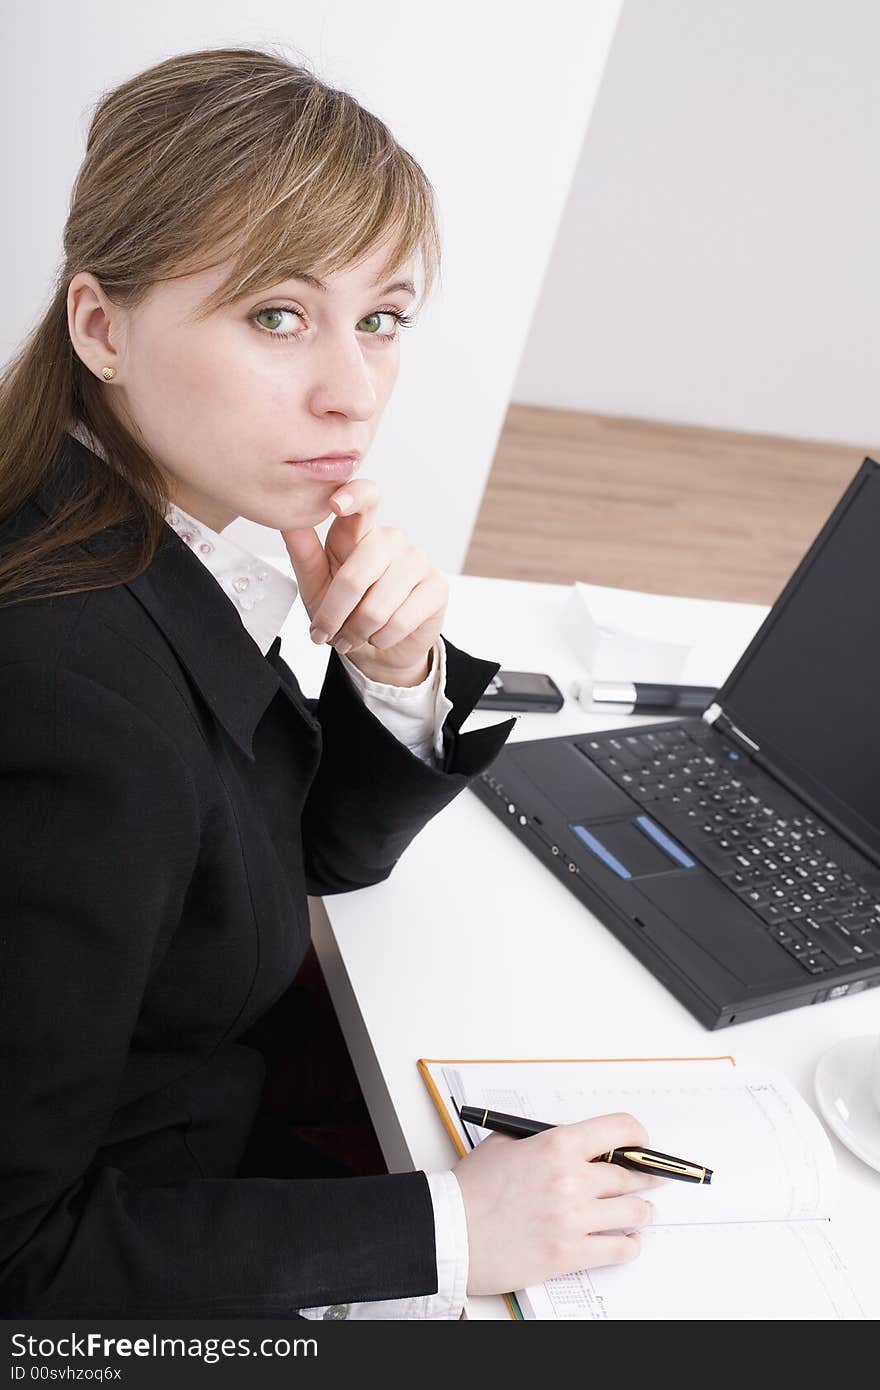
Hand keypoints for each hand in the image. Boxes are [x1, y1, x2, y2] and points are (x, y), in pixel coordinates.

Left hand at [280, 479, 448, 686]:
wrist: (380, 649)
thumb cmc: (345, 612)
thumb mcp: (315, 586)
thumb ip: (304, 554)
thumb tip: (286, 522)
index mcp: (359, 531)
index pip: (365, 498)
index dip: (353, 496)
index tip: (335, 504)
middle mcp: (391, 539)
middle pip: (355, 576)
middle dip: (334, 615)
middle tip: (325, 634)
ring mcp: (417, 560)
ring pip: (377, 606)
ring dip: (357, 632)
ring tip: (351, 638)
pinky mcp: (437, 586)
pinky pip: (400, 620)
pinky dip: (381, 638)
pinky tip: (379, 638)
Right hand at [453, 1112, 666, 1295]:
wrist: (450, 1232)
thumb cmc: (471, 1190)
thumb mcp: (504, 1145)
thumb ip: (541, 1140)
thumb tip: (571, 1142)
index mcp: (556, 1145)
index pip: (619, 1130)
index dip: (637, 1137)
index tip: (641, 1144)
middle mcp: (572, 1180)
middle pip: (631, 1176)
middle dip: (644, 1178)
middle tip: (651, 1179)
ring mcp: (573, 1219)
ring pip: (633, 1213)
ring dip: (642, 1212)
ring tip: (642, 1212)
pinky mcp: (569, 1254)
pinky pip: (619, 1250)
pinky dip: (630, 1245)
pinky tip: (628, 1241)